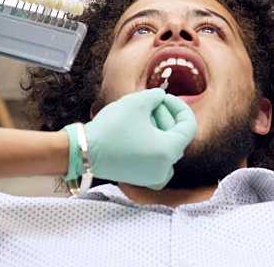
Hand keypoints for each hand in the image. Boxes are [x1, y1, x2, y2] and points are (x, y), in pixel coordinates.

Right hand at [63, 89, 196, 189]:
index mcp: (168, 151)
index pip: (189, 126)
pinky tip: (141, 135)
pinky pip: (158, 161)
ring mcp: (154, 176)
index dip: (180, 107)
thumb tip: (161, 97)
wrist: (84, 151)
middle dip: (165, 116)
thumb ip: (156, 96)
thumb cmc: (111, 127)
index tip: (165, 97)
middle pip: (176, 137)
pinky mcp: (142, 179)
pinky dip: (154, 147)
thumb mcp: (137, 101)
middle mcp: (165, 168)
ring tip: (142, 119)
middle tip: (149, 104)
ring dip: (159, 131)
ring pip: (167, 148)